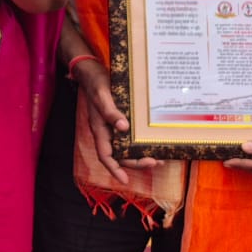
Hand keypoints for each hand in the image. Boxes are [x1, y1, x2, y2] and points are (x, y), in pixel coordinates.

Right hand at [74, 59, 160, 183]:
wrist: (92, 71)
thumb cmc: (95, 82)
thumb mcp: (102, 95)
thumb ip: (110, 112)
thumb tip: (123, 128)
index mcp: (99, 128)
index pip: (105, 155)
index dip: (114, 169)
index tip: (125, 180)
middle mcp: (106, 130)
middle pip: (120, 155)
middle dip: (136, 162)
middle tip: (155, 162)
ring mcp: (113, 126)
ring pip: (126, 147)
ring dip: (141, 154)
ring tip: (159, 157)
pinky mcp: (120, 119)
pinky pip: (130, 136)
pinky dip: (140, 142)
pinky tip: (151, 141)